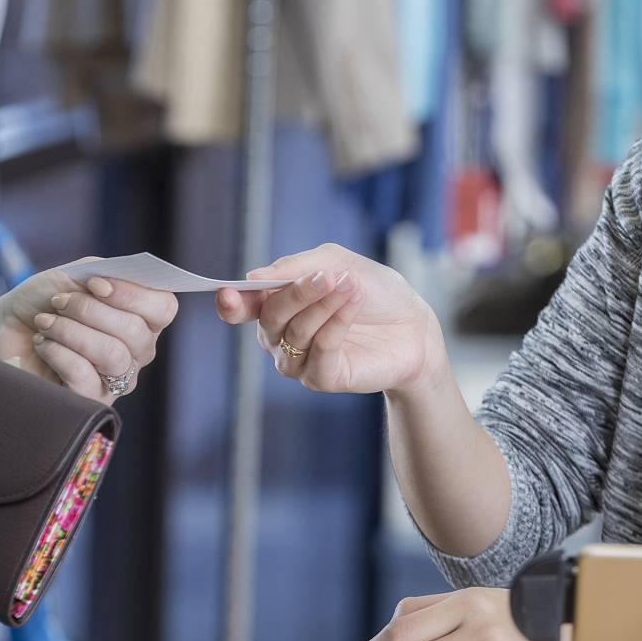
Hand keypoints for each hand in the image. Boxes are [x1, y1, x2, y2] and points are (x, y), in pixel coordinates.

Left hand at [0, 259, 178, 401]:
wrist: (4, 329)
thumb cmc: (43, 302)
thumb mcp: (74, 276)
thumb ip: (105, 272)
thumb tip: (119, 280)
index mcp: (141, 318)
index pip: (163, 308)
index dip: (132, 294)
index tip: (95, 284)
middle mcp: (135, 352)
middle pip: (135, 332)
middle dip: (90, 310)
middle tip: (59, 302)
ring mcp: (115, 380)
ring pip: (113, 354)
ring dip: (72, 331)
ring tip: (46, 322)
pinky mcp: (89, 400)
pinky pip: (85, 376)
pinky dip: (59, 353)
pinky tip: (44, 345)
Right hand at [213, 244, 444, 396]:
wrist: (413, 325)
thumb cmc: (372, 291)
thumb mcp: (335, 262)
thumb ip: (294, 267)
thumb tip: (252, 279)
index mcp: (276, 305)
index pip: (241, 308)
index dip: (230, 302)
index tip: (228, 293)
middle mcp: (280, 336)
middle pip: (270, 315)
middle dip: (298, 293)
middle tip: (328, 276)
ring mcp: (298, 360)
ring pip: (296, 331)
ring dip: (324, 304)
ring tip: (351, 285)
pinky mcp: (322, 378)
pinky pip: (320, 349)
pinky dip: (337, 323)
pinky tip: (355, 304)